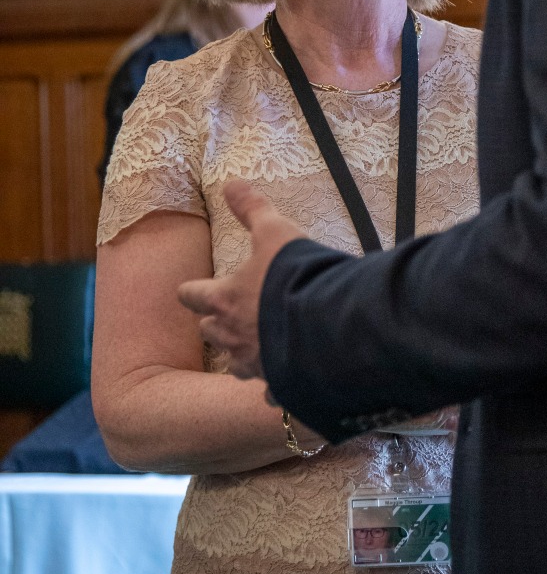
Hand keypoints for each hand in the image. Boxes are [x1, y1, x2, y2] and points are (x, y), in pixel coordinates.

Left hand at [178, 180, 305, 379]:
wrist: (327, 326)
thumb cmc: (294, 277)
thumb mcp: (275, 232)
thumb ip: (252, 209)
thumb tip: (230, 182)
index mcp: (224, 299)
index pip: (191, 295)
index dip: (193, 290)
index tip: (195, 288)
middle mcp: (231, 336)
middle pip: (209, 331)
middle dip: (217, 323)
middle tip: (233, 313)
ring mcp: (253, 366)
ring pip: (234, 364)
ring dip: (243, 353)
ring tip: (261, 343)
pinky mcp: (277, 386)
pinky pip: (269, 391)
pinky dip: (275, 384)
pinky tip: (288, 377)